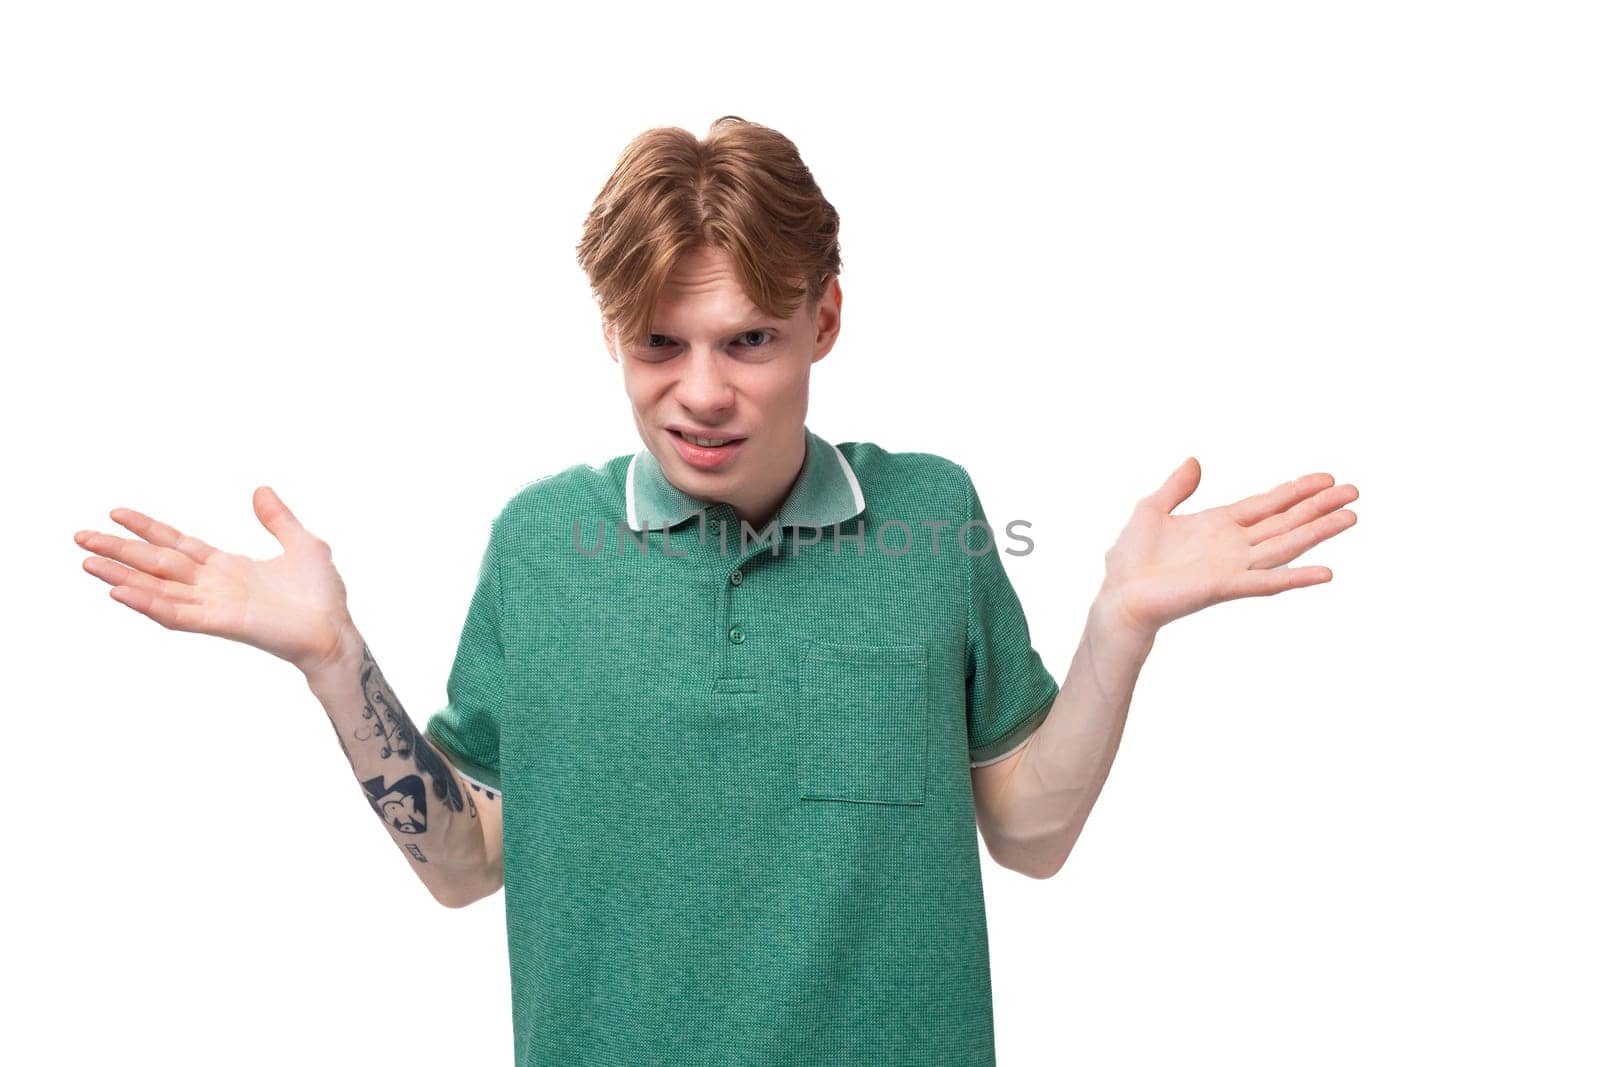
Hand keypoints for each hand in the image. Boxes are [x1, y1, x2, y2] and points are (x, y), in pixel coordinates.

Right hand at [74, 486, 356, 675]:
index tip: (116, 512)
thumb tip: (260, 489)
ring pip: (157, 588)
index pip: (177, 544)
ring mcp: (213, 605)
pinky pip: (175, 614)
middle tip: (80, 536)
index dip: (147, 529)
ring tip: (86, 563)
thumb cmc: (322, 596)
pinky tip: (119, 592)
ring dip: (121, 576)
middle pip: (156, 563)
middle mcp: (213, 585)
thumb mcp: (302, 544)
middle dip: (119, 550)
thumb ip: (278, 519)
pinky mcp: (219, 623)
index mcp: (227, 567)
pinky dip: (147, 603)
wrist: (335, 629)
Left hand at [1098, 458, 1357, 638]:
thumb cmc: (1131, 560)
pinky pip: (1267, 582)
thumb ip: (1176, 487)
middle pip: (1286, 521)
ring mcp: (1234, 566)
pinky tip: (1325, 572)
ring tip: (1351, 517)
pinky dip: (1296, 578)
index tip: (1327, 478)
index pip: (1267, 504)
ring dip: (1318, 532)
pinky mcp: (1225, 586)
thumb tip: (1194, 462)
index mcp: (1219, 525)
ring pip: (1286, 545)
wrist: (1119, 594)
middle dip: (1319, 506)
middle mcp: (1234, 545)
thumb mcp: (1151, 509)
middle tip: (1355, 491)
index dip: (1296, 490)